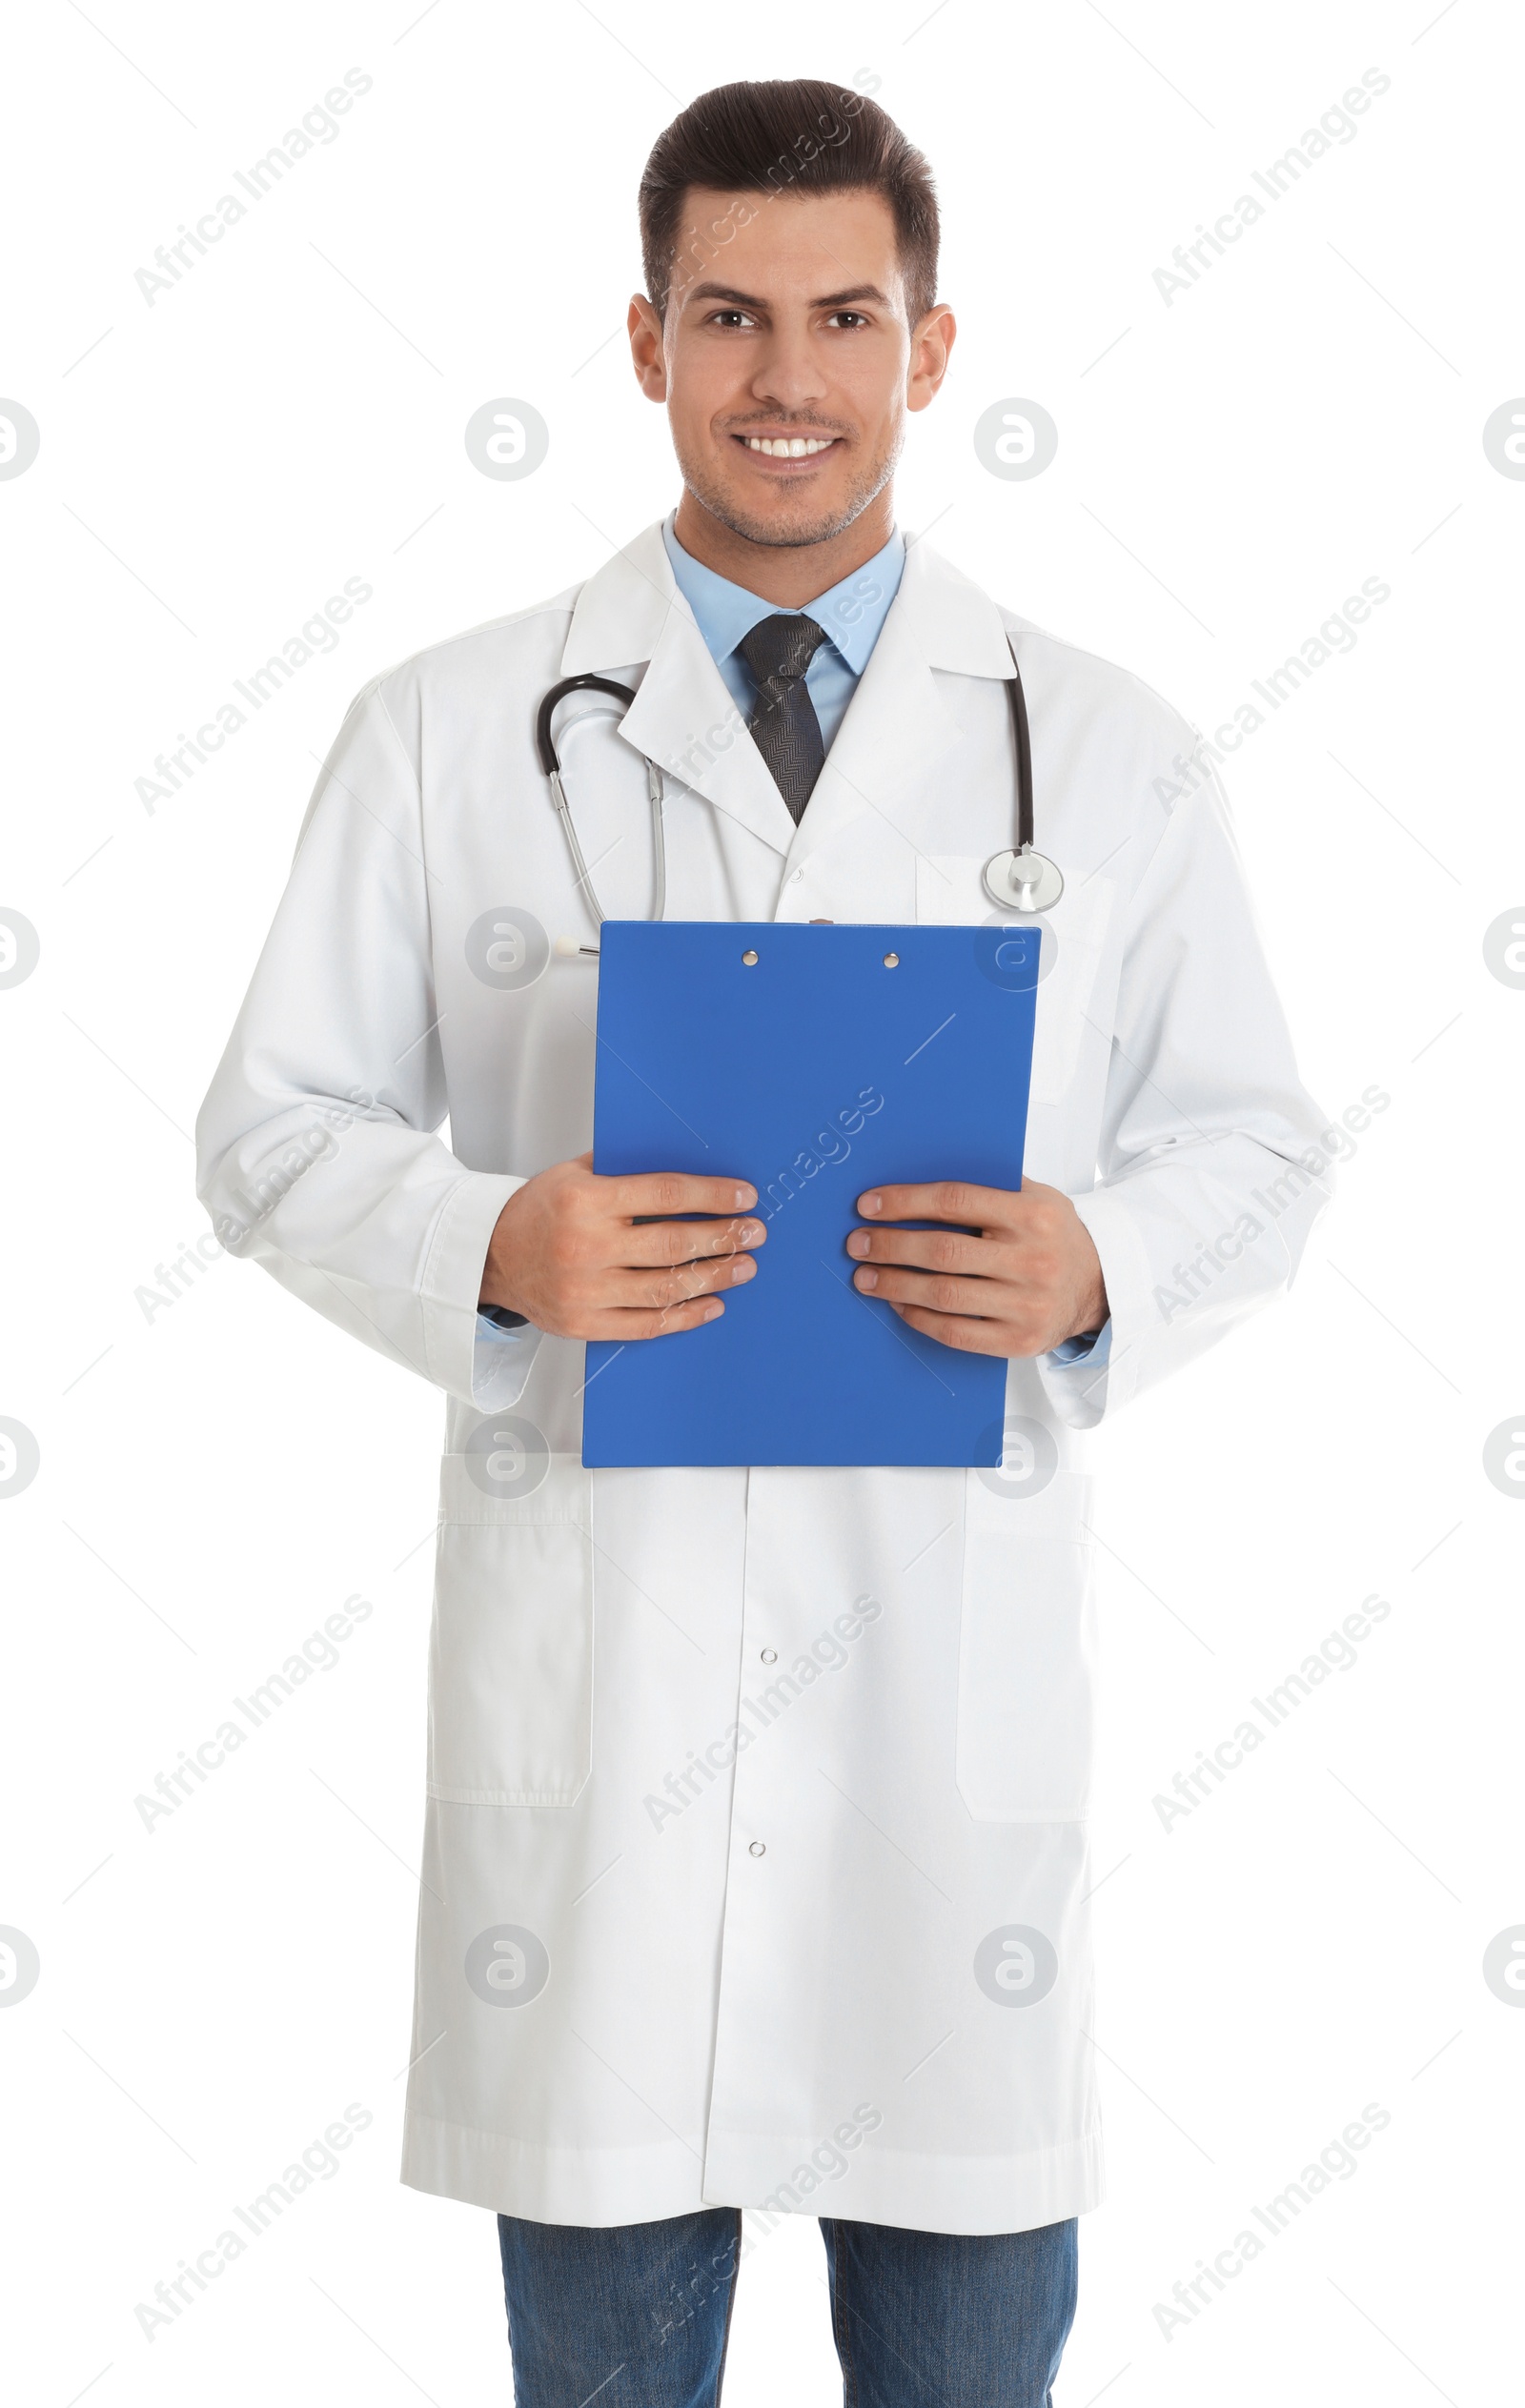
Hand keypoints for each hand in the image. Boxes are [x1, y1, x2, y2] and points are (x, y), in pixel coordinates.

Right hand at [479, 1152, 765, 1338]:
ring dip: (714, 1277)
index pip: (664, 1195)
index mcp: (585, 1201)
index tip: (744, 1197)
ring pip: (666, 1288)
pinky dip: (685, 1316)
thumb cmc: (539, 1211)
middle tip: (754, 1233)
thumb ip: (624, 1170)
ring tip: (743, 1267)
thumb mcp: (573, 1173)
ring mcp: (585, 1291)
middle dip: (723, 1238)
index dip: (711, 1196)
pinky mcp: (584, 1324)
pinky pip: (646, 1325)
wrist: (490, 1256)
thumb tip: (687, 1165)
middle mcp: (585, 1247)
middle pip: (672, 1244)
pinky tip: (712, 1303)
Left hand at [845, 1177, 1106, 1358]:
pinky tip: (899, 1304)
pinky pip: (956, 1332)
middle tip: (857, 1243)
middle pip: (943, 1251)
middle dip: (890, 1246)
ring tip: (866, 1277)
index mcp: (1033, 1215)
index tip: (868, 1205)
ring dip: (894, 1285)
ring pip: (944, 1295)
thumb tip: (915, 1180)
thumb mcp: (1036, 1196)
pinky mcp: (1020, 1341)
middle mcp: (1033, 1260)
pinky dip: (919, 1318)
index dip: (905, 1202)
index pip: (955, 1201)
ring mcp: (1027, 1305)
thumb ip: (989, 1186)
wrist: (1099, 1285)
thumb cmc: (1054, 1236)